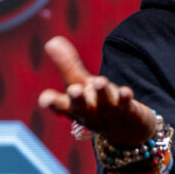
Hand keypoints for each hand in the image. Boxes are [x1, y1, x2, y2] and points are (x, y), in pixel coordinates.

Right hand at [38, 36, 156, 145]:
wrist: (127, 131)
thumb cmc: (96, 104)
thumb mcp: (81, 84)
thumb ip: (68, 65)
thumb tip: (51, 41)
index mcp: (75, 107)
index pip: (61, 106)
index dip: (52, 103)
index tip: (44, 100)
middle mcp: (91, 113)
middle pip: (82, 108)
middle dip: (78, 99)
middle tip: (74, 90)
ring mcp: (110, 116)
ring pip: (105, 105)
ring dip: (102, 94)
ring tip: (100, 81)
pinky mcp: (130, 114)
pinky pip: (127, 107)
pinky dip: (126, 99)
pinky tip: (127, 91)